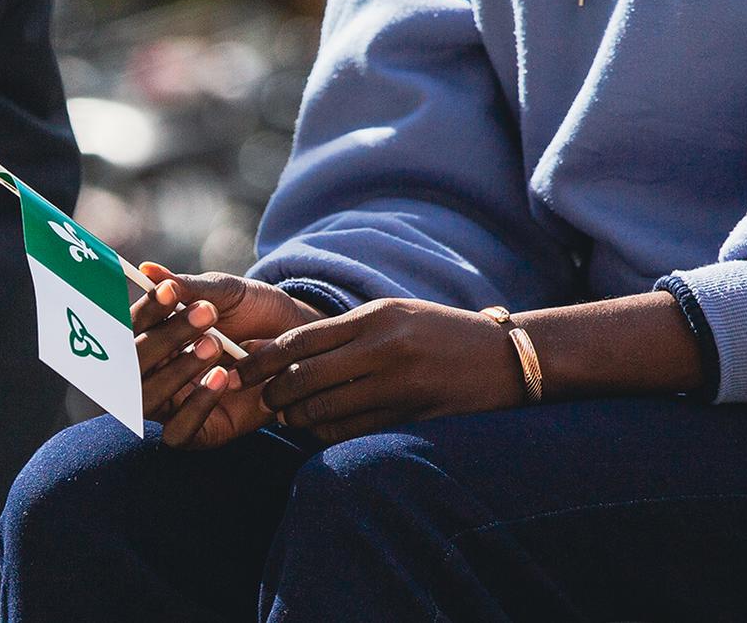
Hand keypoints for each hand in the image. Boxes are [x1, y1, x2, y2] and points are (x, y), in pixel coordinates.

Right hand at [128, 264, 323, 448]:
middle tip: (204, 314)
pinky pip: (180, 431)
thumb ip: (188, 287)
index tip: (170, 291)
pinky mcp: (202, 432)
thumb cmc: (256, 313)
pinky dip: (196, 406)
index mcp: (155, 337)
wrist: (299, 338)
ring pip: (148, 399)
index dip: (146, 311)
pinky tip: (221, 378)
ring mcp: (176, 406)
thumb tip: (147, 271)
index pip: (131, 329)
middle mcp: (157, 374)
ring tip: (215, 344)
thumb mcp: (226, 294)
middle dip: (161, 339)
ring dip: (176, 371)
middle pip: (131, 367)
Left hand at [234, 298, 524, 444]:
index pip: (302, 339)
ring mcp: (397, 385)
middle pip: (305, 376)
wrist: (504, 359)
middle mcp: (383, 349)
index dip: (264, 357)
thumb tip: (285, 347)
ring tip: (290, 416)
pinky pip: (352, 432)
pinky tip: (322, 429)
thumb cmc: (440, 332)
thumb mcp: (394, 314)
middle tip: (263, 399)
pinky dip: (327, 434)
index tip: (242, 368)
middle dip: (275, 393)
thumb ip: (345, 330)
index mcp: (375, 317)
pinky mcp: (410, 416)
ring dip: (299, 417)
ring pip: (324, 409)